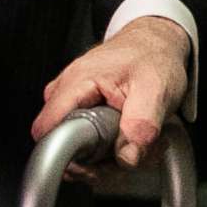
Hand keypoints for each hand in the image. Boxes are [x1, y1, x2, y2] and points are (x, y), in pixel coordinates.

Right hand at [33, 15, 192, 167]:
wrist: (157, 41)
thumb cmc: (154, 57)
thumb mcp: (157, 89)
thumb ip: (142, 125)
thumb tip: (126, 158)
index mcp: (77, 82)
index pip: (48, 131)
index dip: (70, 156)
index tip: (98, 165)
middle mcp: (66, 91)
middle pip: (63, 146)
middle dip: (97, 162)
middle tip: (128, 153)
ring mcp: (72, 100)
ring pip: (76, 148)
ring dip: (107, 158)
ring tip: (133, 143)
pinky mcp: (81, 109)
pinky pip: (85, 141)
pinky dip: (109, 149)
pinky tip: (127, 139)